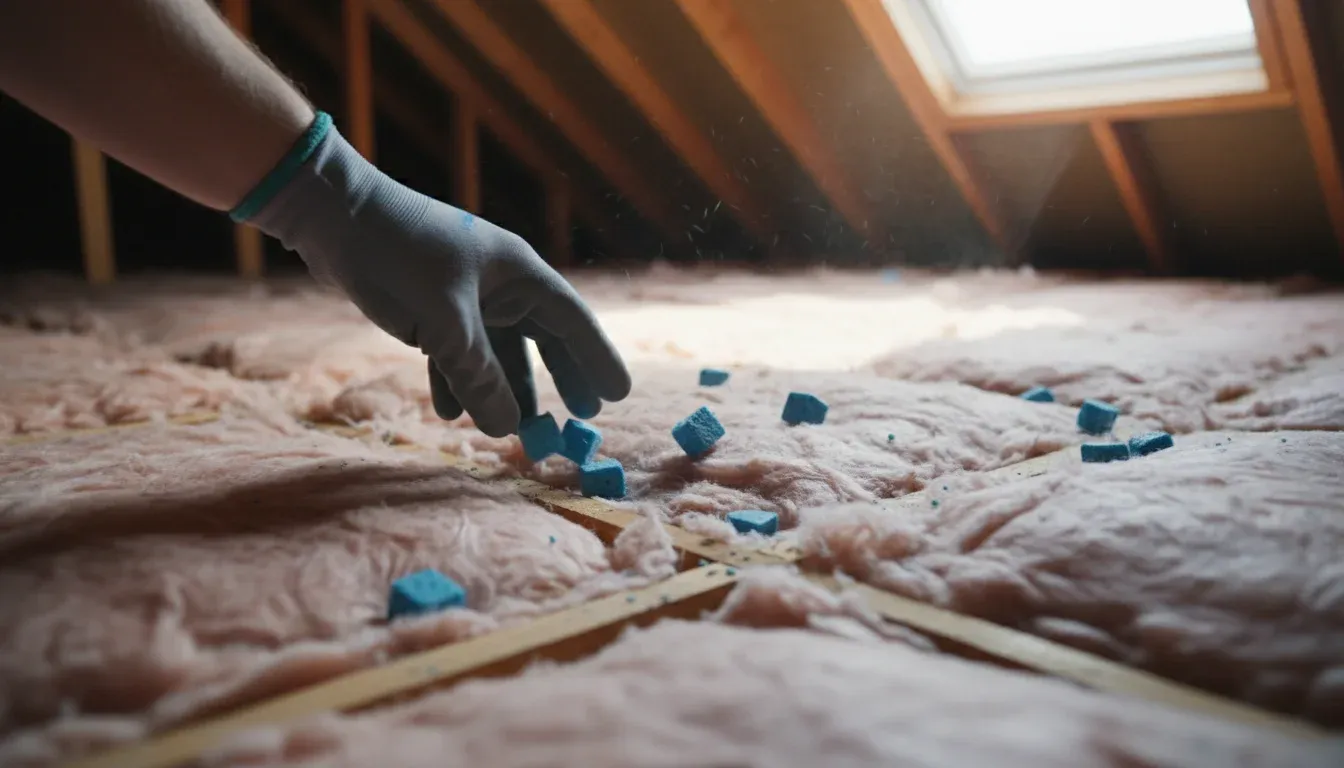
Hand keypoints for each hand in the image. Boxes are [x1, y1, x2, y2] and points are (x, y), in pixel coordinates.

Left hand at [247, 127, 630, 436]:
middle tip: (579, 418)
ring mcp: (466, 295)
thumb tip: (508, 427)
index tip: (618, 396)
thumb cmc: (399, 253)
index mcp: (518, 273)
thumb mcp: (444, 322)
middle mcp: (500, 284)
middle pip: (543, 339)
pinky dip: (456, 380)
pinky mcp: (433, 306)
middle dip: (557, 380)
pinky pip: (457, 351)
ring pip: (497, 351)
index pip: (573, 321)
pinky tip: (448, 411)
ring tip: (513, 429)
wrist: (334, 217)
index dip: (597, 359)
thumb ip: (478, 376)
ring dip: (502, 389)